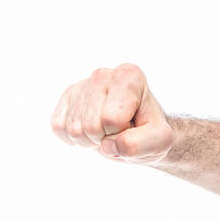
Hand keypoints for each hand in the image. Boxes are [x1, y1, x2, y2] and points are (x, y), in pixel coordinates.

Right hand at [50, 63, 173, 163]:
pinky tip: (92, 129)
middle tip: (120, 130)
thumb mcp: (161, 141)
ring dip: (92, 141)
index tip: (133, 124)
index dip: (122, 132)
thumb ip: (142, 144)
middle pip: (91, 126)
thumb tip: (108, 145)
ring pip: (74, 130)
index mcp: (128, 76)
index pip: (112, 119)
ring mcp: (81, 85)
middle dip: (106, 138)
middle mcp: (103, 74)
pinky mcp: (66, 98)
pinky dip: (75, 139)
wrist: (139, 131)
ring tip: (108, 130)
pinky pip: (58, 128)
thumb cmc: (151, 131)